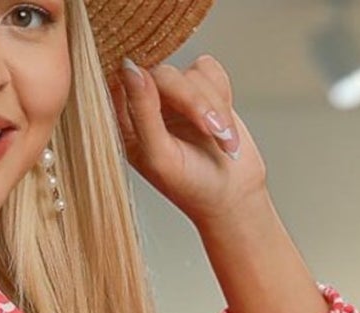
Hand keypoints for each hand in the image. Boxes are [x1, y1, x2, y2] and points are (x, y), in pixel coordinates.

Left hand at [111, 53, 267, 228]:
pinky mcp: (203, 90)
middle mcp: (150, 106)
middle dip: (194, 101)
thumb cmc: (192, 187)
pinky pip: (210, 70)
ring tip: (223, 139)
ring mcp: (177, 97)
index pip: (125, 83)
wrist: (234, 198)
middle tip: (210, 129)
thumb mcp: (161, 155)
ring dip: (215, 107)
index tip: (161, 98)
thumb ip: (143, 111)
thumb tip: (131, 68)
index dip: (143, 79)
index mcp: (129, 124)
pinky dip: (223, 96)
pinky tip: (224, 125)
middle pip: (165, 74)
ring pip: (193, 73)